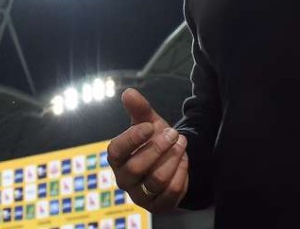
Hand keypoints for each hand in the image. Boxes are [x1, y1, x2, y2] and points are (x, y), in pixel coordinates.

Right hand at [107, 88, 188, 212]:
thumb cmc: (153, 140)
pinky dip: (181, 174)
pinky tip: (184, 160)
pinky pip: (171, 192)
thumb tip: (128, 92)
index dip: (131, 138)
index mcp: (117, 158)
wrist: (170, 160)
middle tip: (173, 133)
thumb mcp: (148, 122)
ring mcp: (141, 195)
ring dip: (173, 158)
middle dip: (158, 148)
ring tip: (182, 143)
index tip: (149, 125)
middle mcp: (124, 179)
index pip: (115, 151)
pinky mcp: (158, 205)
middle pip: (136, 168)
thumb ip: (139, 109)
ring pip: (156, 180)